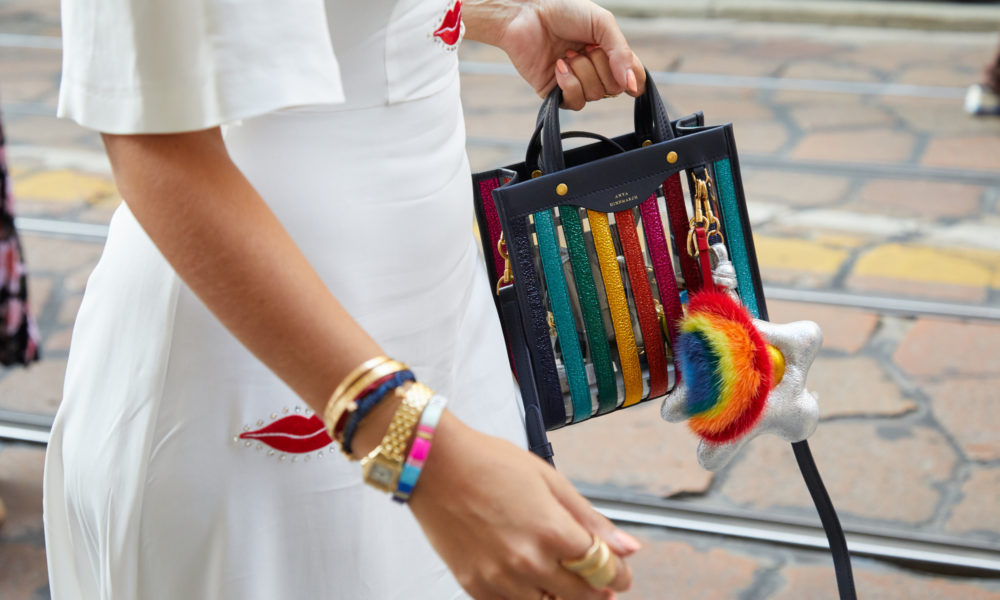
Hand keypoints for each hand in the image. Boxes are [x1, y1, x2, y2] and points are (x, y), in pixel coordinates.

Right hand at [409, 412, 640, 598]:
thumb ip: (590, 519)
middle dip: (596, 590)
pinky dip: (528, 598)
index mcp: (551, 531)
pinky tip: (531, 582)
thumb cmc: (488, 463)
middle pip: (580, 594)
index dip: (618, 574)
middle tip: (600, 582)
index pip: (602, 568)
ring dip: (562, 597)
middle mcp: (527, 560)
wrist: (434, 464)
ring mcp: (499, 578)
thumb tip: (627, 547)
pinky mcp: (474, 586)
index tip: (621, 574)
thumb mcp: (549, 481)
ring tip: (564, 582)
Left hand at [464, 0, 646, 108]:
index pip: (632, 77)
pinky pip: (575, 102)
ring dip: (582, 71)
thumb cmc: (564, 11)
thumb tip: (632, 85)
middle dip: (601, 67)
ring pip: (594, 95)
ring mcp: (575, 83)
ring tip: (567, 53)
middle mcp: (594, 71)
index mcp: (609, 53)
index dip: (633, 78)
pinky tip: (559, 65)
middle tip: (584, 48)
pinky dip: (569, 83)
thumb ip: (622, 53)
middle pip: (614, 89)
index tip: (625, 71)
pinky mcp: (556, 93)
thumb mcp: (602, 23)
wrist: (527, 13)